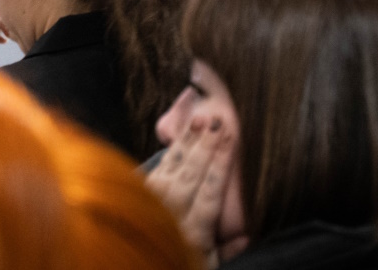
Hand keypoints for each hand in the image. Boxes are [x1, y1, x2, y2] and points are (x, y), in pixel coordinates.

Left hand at [145, 118, 236, 258]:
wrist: (130, 261)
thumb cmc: (181, 262)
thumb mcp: (208, 264)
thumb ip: (226, 249)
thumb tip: (247, 235)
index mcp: (193, 234)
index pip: (209, 194)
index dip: (220, 165)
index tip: (230, 140)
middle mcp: (170, 215)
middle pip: (189, 175)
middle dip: (204, 147)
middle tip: (216, 122)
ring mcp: (150, 202)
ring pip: (170, 167)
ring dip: (186, 143)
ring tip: (198, 121)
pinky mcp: (137, 194)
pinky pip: (157, 168)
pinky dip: (170, 151)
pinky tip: (180, 137)